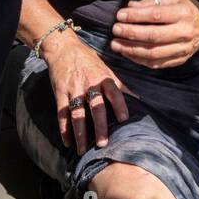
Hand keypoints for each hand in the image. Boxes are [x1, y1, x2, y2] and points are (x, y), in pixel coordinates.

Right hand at [41, 28, 129, 152]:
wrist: (63, 48)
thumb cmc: (88, 61)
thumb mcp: (106, 69)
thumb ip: (120, 86)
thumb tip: (139, 99)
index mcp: (103, 78)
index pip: (114, 92)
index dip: (120, 105)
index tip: (124, 119)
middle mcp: (89, 84)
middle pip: (96, 107)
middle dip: (100, 126)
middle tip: (103, 143)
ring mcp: (73, 90)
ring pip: (77, 114)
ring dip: (80, 133)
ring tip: (83, 150)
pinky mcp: (60, 93)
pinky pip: (61, 114)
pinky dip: (64, 129)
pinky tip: (67, 142)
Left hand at [110, 0, 198, 68]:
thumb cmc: (182, 8)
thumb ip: (150, 2)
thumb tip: (130, 6)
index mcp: (183, 13)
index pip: (156, 15)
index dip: (136, 16)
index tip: (119, 15)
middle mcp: (185, 32)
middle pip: (154, 36)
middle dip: (131, 33)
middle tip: (115, 29)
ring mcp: (183, 49)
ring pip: (153, 53)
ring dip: (131, 49)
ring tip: (115, 44)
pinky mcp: (179, 60)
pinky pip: (156, 63)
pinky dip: (138, 59)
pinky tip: (126, 52)